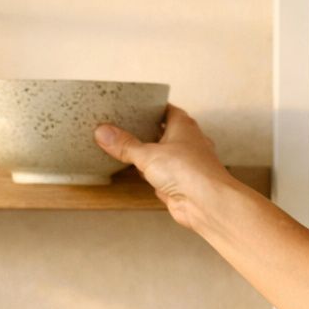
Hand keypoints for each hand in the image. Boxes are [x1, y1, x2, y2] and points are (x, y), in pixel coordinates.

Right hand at [94, 105, 237, 229]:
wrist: (205, 202)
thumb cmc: (189, 170)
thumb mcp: (148, 154)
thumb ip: (125, 145)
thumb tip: (103, 132)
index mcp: (183, 126)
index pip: (166, 109)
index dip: (151, 107)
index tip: (135, 106)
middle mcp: (186, 142)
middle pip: (162, 132)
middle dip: (145, 132)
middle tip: (124, 127)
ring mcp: (183, 164)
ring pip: (161, 154)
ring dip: (147, 154)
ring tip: (126, 148)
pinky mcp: (179, 183)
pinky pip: (161, 174)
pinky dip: (150, 174)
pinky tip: (139, 173)